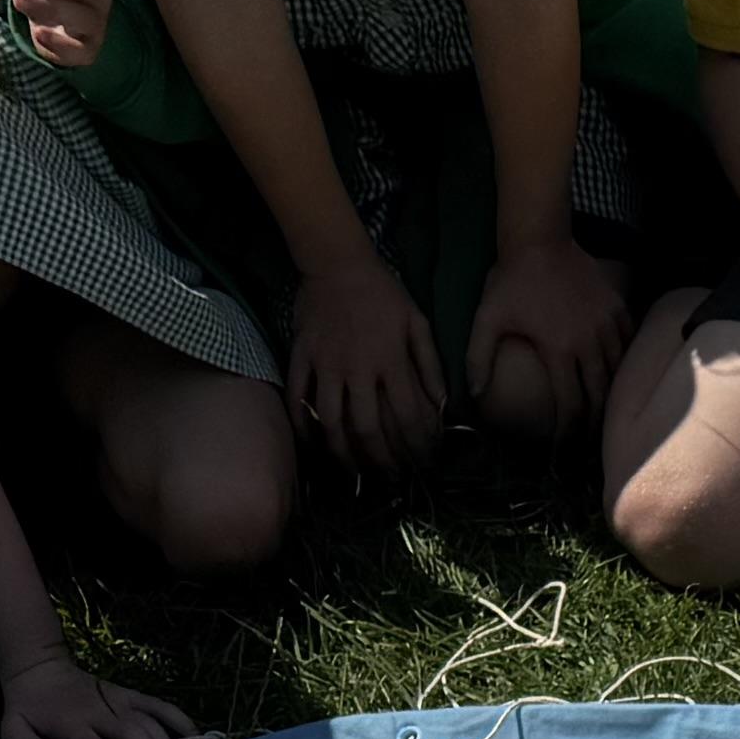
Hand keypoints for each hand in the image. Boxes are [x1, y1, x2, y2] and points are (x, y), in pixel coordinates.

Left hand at [0, 655, 191, 738]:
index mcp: (72, 723)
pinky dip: (179, 720)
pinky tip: (194, 738)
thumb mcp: (12, 728)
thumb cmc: (29, 709)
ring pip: (149, 722)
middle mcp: (100, 711)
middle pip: (131, 733)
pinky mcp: (130, 696)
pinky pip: (159, 706)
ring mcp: (118, 701)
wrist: (39, 669)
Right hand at [286, 252, 446, 465]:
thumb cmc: (382, 292)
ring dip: (343, 453)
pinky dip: (303, 425)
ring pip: (330, 421)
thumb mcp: (417, 322)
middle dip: (382, 460)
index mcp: (389, 361)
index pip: (407, 417)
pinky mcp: (302, 356)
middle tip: (393, 476)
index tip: (424, 461)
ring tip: (356, 471)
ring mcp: (325, 364)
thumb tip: (442, 404)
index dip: (417, 446)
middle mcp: (357, 368)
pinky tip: (313, 445)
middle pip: (367, 429)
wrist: (336, 261)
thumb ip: (429, 365)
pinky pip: (297, 397)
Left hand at [467, 225, 630, 442]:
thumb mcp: (487, 319)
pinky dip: (625, 363)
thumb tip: (474, 397)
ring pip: (619, 372)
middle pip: (600, 395)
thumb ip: (478, 359)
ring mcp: (607, 324)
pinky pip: (628, 343)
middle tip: (588, 442)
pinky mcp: (617, 308)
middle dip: (594, 423)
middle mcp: (589, 342)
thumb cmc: (511, 280)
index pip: (570, 403)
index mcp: (559, 349)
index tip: (562, 449)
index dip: (567, 432)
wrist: (539, 237)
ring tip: (606, 414)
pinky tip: (619, 374)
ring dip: (613, 396)